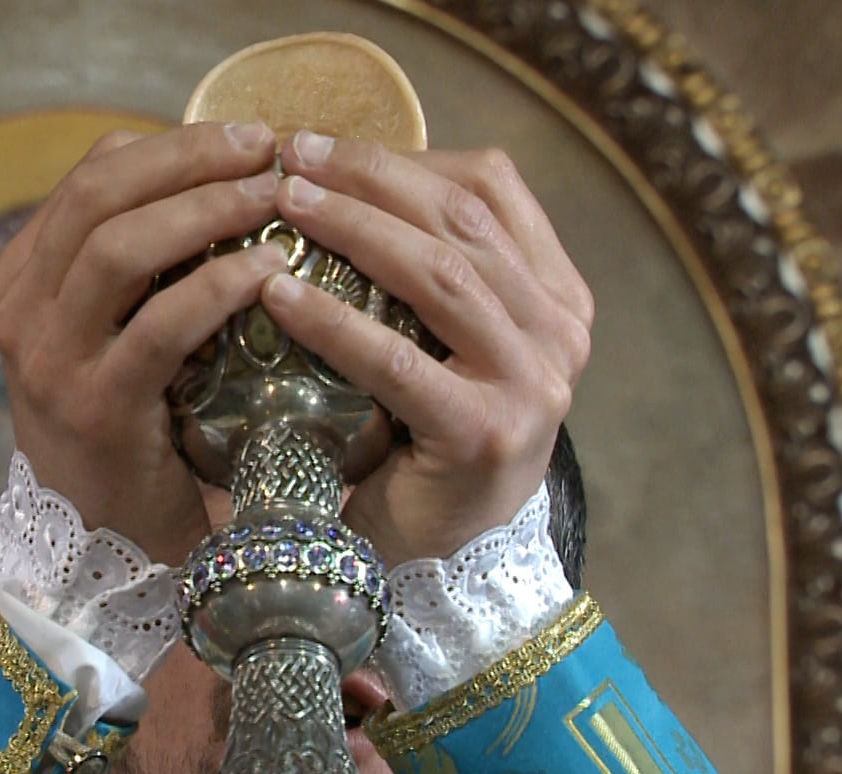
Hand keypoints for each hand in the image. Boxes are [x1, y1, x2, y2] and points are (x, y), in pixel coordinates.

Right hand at [0, 123, 287, 563]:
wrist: (103, 549)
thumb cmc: (135, 430)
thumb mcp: (119, 335)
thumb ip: (144, 269)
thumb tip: (224, 182)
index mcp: (25, 278)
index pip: (91, 176)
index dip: (171, 143)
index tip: (245, 136)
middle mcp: (24, 311)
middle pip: (100, 193)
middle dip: (190, 157)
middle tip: (267, 147)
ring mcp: (52, 360)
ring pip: (119, 247)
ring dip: (205, 208)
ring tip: (273, 197)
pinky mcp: (96, 410)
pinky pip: (159, 327)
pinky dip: (218, 287)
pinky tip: (268, 271)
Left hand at [260, 132, 593, 566]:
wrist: (442, 560)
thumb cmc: (424, 440)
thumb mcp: (444, 343)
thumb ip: (429, 271)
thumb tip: (337, 177)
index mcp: (558, 297)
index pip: (491, 191)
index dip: (407, 157)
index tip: (325, 145)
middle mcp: (562, 334)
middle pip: (462, 221)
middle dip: (370, 178)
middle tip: (291, 159)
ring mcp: (533, 385)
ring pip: (440, 273)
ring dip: (353, 228)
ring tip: (284, 206)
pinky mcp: (484, 433)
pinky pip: (398, 359)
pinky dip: (333, 321)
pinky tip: (279, 295)